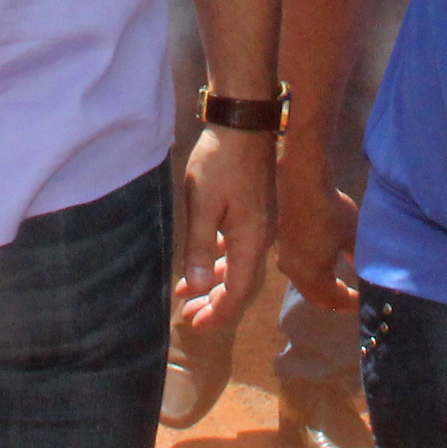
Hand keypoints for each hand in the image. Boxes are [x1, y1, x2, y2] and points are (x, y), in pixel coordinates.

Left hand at [175, 124, 275, 339]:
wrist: (245, 122)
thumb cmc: (222, 162)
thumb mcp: (203, 205)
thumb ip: (199, 248)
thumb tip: (196, 287)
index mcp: (250, 241)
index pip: (237, 291)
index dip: (217, 312)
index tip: (196, 325)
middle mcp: (259, 237)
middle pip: (239, 282)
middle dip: (214, 302)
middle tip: (189, 317)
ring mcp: (258, 222)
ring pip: (236, 264)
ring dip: (212, 280)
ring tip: (187, 293)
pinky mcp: (252, 209)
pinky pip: (235, 246)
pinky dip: (217, 258)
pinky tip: (201, 259)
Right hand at [276, 145, 359, 317]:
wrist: (301, 183)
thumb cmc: (330, 212)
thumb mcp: (352, 236)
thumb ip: (356, 257)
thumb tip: (358, 267)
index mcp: (311, 277)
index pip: (333, 300)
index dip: (351, 303)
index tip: (365, 300)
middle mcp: (294, 273)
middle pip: (316, 296)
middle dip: (334, 299)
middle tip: (352, 297)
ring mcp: (284, 258)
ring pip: (305, 283)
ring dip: (322, 286)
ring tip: (339, 282)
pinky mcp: (281, 243)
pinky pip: (299, 268)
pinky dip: (313, 272)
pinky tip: (323, 262)